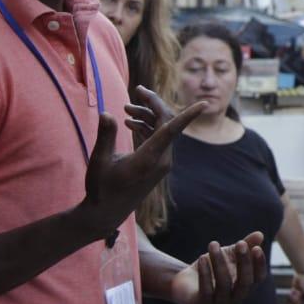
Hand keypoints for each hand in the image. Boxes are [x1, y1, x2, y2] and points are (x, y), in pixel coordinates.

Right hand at [73, 89, 204, 243]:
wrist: (107, 213)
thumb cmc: (101, 188)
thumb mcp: (99, 161)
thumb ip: (105, 136)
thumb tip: (106, 113)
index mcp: (149, 158)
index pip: (172, 131)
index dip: (188, 115)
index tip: (204, 103)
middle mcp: (161, 160)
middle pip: (166, 123)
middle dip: (153, 104)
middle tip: (137, 89)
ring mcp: (161, 163)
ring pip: (162, 130)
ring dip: (147, 115)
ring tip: (125, 108)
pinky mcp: (157, 165)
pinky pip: (159, 140)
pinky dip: (147, 127)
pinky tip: (130, 122)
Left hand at [169, 232, 268, 303]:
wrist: (186, 282)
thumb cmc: (213, 267)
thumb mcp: (229, 254)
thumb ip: (245, 245)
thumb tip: (260, 234)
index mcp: (246, 287)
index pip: (258, 278)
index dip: (259, 264)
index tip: (256, 248)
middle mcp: (236, 298)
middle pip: (245, 282)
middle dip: (244, 262)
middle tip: (240, 243)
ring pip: (224, 284)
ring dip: (219, 262)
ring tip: (213, 244)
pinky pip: (206, 290)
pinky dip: (205, 273)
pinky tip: (202, 258)